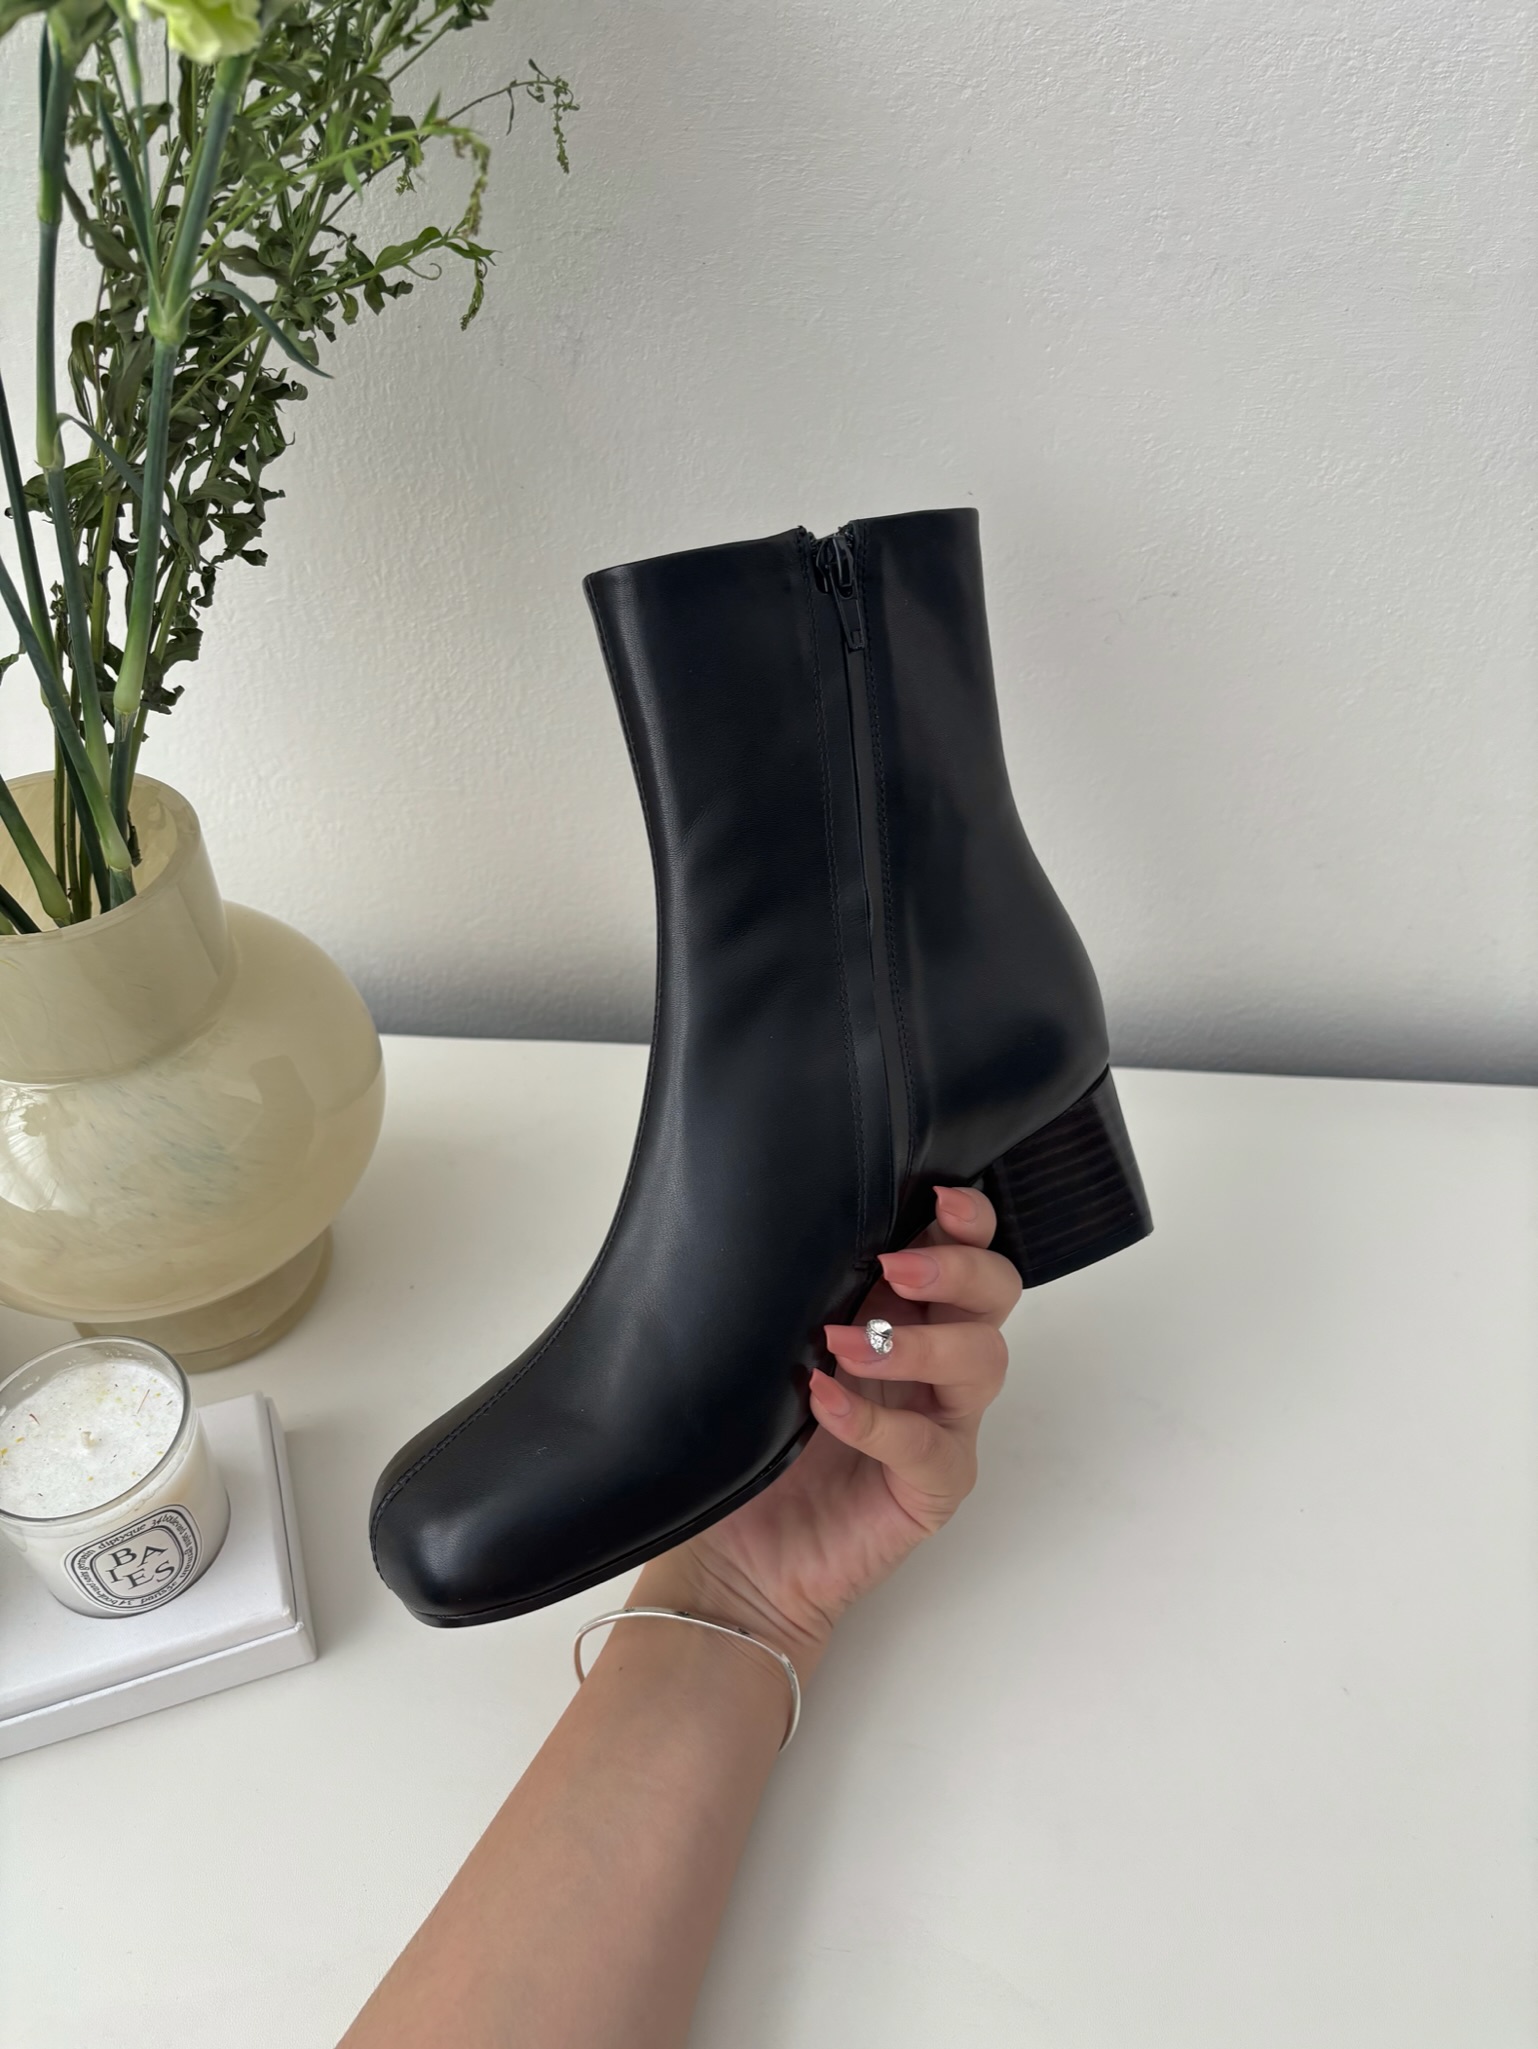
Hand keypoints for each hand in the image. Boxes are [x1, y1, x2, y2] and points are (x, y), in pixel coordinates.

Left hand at [634, 1185, 1020, 1675]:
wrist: (735, 1556)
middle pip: (996, 1296)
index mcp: (903, 1311)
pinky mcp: (932, 1487)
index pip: (964, 1250)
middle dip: (959, 1269)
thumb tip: (786, 1217)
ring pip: (981, 1363)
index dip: (969, 1219)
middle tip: (898, 1268)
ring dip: (918, 1343)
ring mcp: (942, 1424)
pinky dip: (876, 1419)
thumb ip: (802, 1293)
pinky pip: (925, 1447)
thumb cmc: (753, 1443)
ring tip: (846, 1343)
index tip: (941, 1196)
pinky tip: (826, 1403)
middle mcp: (935, 1361)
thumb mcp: (772, 1346)